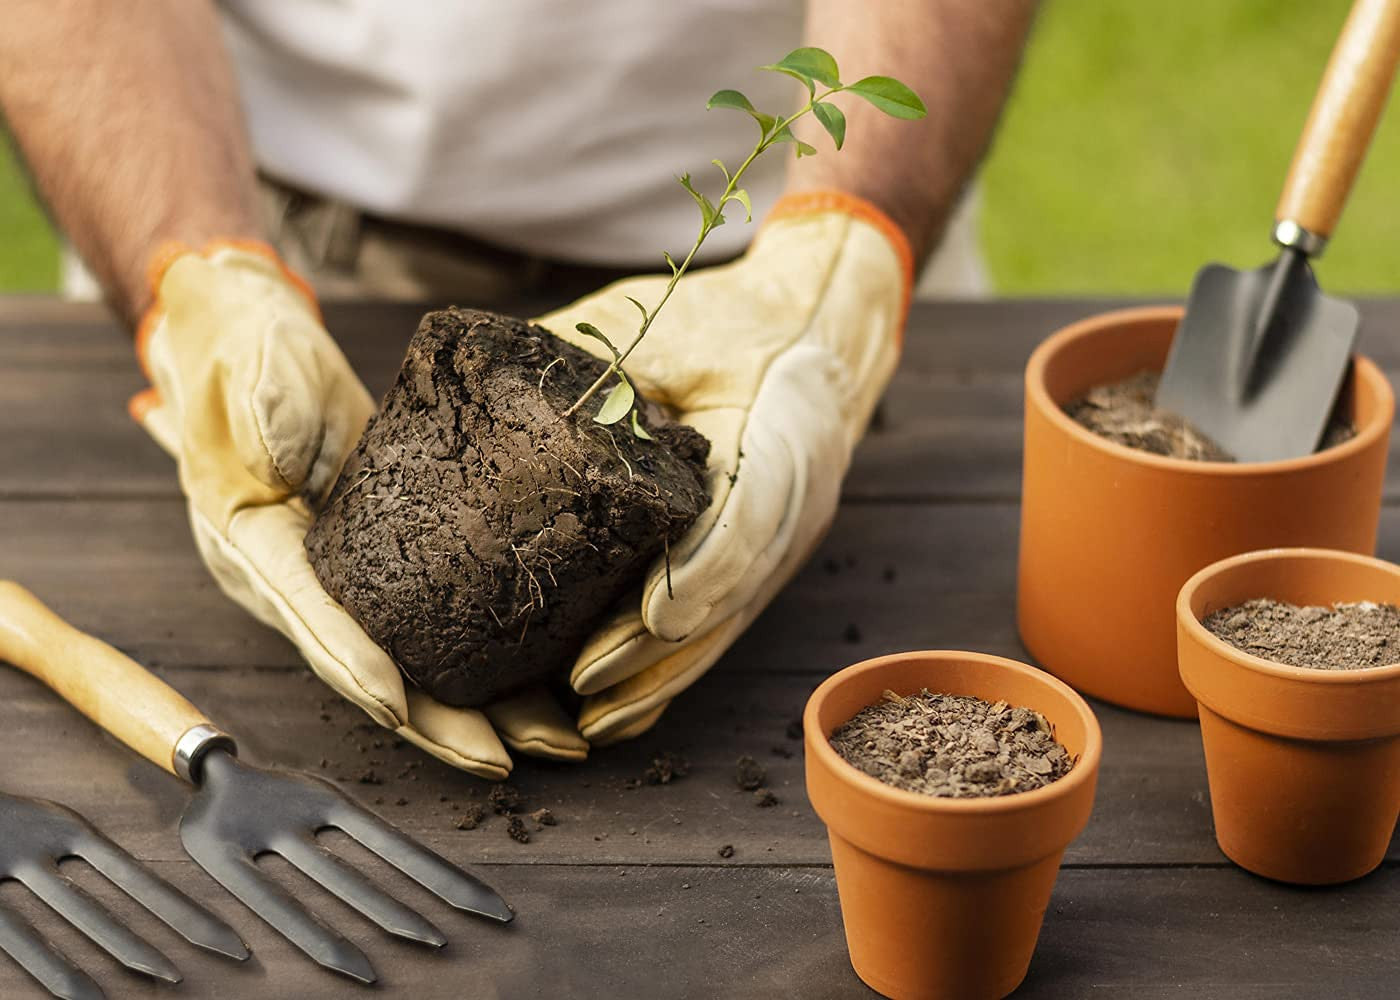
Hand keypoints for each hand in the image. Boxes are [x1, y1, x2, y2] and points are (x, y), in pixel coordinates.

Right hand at [131, 242, 587, 777]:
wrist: (253, 341)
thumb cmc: (246, 357)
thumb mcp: (250, 375)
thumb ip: (262, 412)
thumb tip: (274, 454)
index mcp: (255, 547)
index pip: (310, 616)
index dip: (354, 664)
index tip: (402, 705)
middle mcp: (299, 582)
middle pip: (373, 669)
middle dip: (436, 721)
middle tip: (502, 758)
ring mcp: (345, 578)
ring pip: (413, 662)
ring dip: (477, 708)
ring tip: (549, 740)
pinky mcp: (386, 561)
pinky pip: (434, 625)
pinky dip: (484, 660)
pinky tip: (544, 682)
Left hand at [536, 191, 911, 742]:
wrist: (826, 322)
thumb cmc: (741, 319)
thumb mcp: (674, 323)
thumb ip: (605, 363)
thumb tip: (500, 396)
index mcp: (781, 431)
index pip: (748, 518)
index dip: (699, 574)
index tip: (645, 617)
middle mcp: (796, 502)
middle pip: (730, 596)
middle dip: (658, 650)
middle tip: (582, 688)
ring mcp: (788, 540)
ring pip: (725, 625)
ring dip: (662, 676)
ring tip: (591, 719)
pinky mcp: (768, 558)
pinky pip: (722, 623)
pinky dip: (674, 666)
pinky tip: (626, 708)